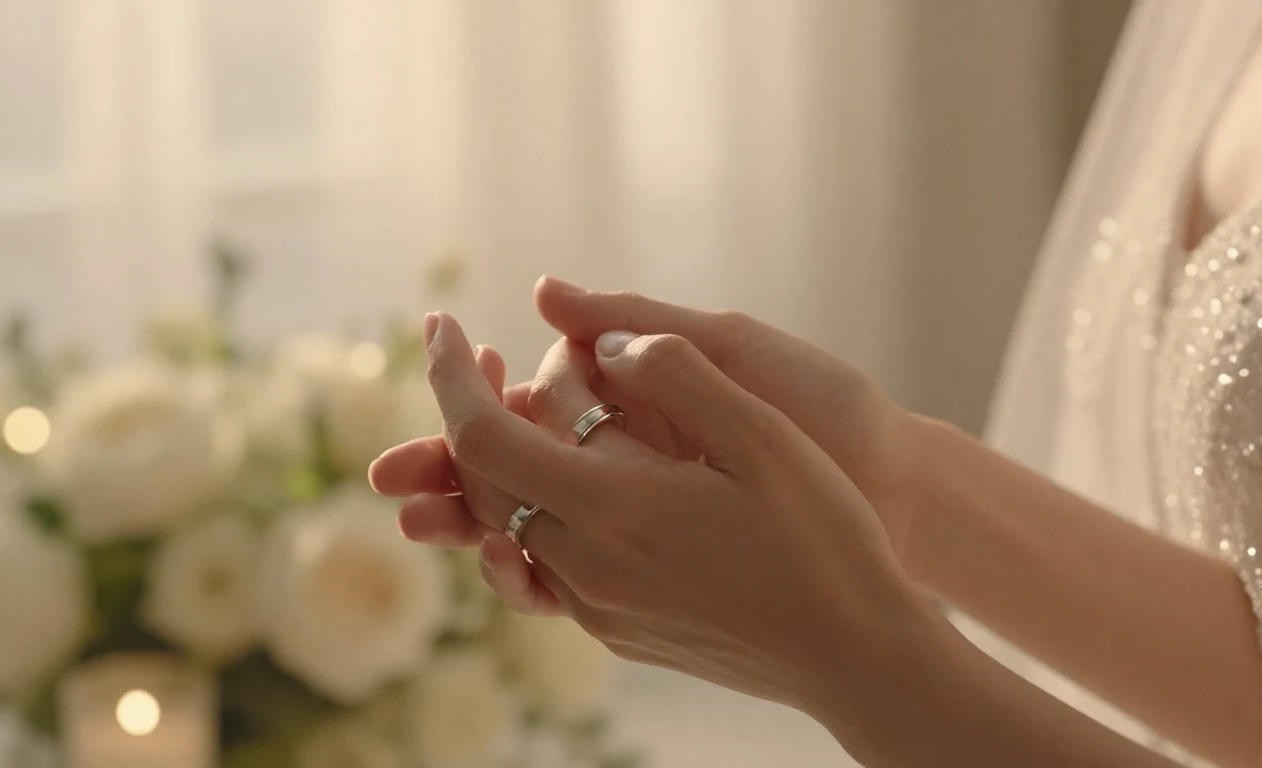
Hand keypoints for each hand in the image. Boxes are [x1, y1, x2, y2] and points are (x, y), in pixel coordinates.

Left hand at [412, 311, 933, 721]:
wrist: (855, 653)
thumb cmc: (822, 537)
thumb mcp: (761, 433)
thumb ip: (677, 371)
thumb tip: (604, 346)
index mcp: (612, 507)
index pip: (482, 435)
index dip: (449, 375)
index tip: (444, 323)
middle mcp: (585, 564)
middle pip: (481, 479)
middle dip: (468, 407)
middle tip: (487, 353)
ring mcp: (595, 604)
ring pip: (507, 519)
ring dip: (506, 455)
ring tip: (540, 404)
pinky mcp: (615, 628)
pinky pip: (544, 559)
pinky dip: (538, 503)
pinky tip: (576, 476)